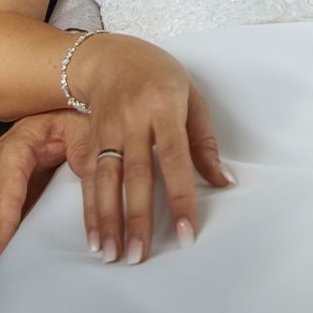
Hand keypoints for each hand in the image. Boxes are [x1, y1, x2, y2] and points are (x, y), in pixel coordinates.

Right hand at [0, 110, 90, 287]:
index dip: (4, 219)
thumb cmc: (80, 120)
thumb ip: (87, 166)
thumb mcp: (87, 137)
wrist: (75, 107)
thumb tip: (96, 203)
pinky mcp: (4, 189)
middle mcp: (1, 160)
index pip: (8, 185)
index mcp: (18, 144)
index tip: (3, 249)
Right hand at [67, 34, 233, 265]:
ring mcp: (107, 130)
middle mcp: (132, 119)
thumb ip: (204, 142)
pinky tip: (95, 238)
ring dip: (108, 220)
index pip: (175, 158)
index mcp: (164, 107)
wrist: (110, 57)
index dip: (181, 197)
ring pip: (106, 180)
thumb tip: (223, 181)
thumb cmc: (159, 76)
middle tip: (140, 255)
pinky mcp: (89, 139)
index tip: (187, 232)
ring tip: (113, 254)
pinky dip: (90, 210)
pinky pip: (89, 179)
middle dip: (137, 218)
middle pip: (136, 174)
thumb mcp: (191, 97)